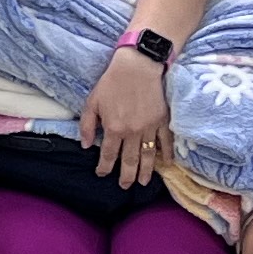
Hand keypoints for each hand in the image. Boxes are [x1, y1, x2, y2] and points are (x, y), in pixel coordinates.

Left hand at [81, 48, 172, 187]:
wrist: (138, 67)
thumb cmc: (112, 83)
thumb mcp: (92, 102)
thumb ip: (87, 125)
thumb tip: (85, 145)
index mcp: (113, 129)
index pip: (108, 154)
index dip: (104, 167)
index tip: (102, 174)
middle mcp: (132, 132)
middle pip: (129, 160)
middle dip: (126, 176)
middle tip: (125, 186)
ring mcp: (150, 128)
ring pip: (147, 155)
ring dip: (146, 171)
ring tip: (143, 183)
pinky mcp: (163, 121)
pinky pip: (166, 142)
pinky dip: (166, 154)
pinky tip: (165, 164)